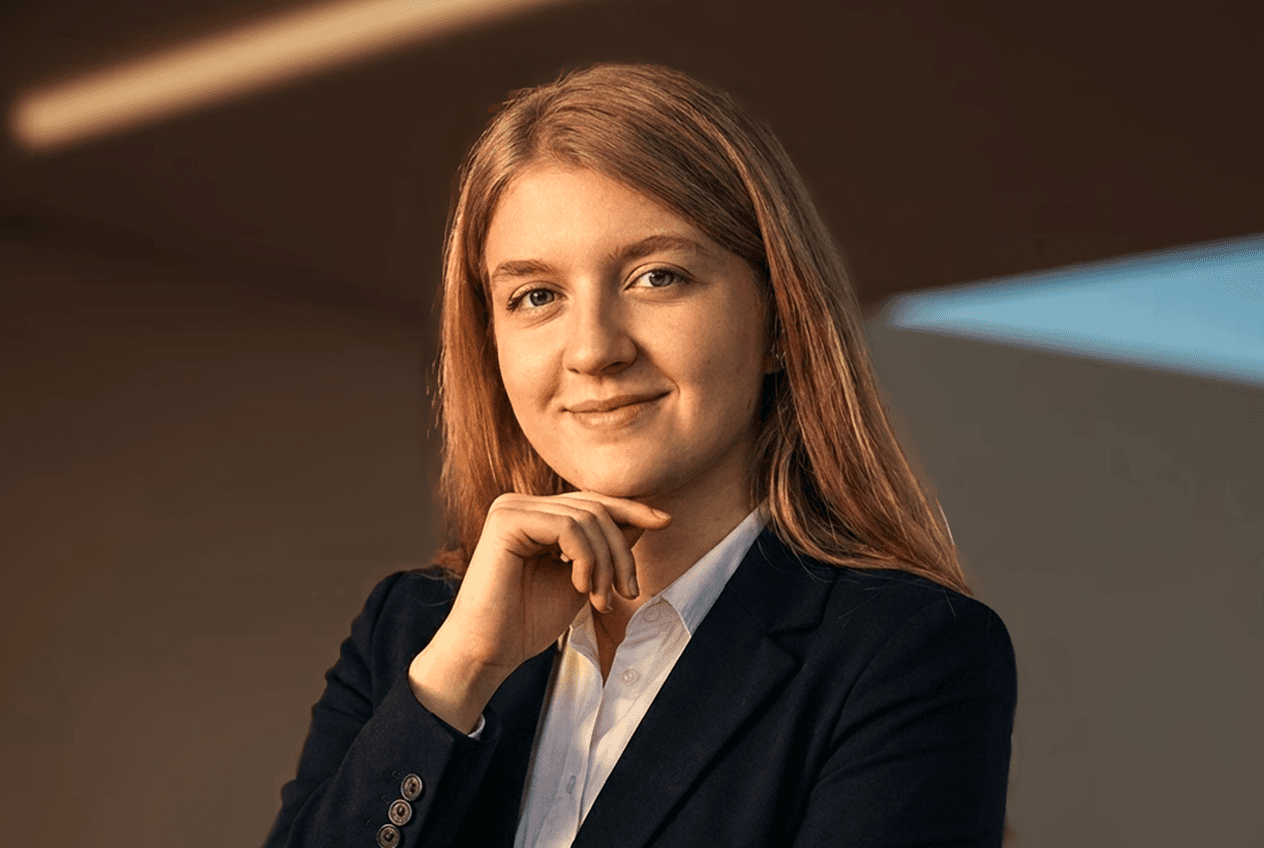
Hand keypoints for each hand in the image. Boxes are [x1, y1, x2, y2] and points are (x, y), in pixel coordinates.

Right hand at [408, 491, 670, 730]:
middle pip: (595, 508)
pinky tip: (581, 588)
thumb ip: (606, 549)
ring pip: (587, 517)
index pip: (593, 502)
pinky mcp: (507, 520)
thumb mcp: (582, 580)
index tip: (664, 522)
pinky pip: (568, 527)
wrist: (488, 652)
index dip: (631, 510)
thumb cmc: (528, 621)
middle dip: (622, 551)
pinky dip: (586, 559)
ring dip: (606, 563)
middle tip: (628, 592)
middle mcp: (520, 504)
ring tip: (602, 600)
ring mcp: (512, 508)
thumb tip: (645, 518)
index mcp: (535, 515)